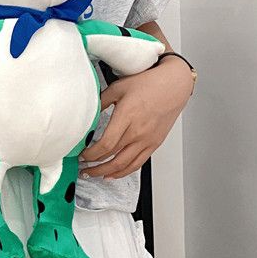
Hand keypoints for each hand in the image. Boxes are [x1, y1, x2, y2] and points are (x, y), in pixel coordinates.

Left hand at [80, 56, 192, 178]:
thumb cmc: (149, 83)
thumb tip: (88, 113)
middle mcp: (138, 131)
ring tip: (94, 174)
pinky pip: (137, 164)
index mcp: (127, 116)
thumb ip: (101, 102)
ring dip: (106, 173)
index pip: (105, 144)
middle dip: (94, 165)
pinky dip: (123, 172)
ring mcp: (147, 140)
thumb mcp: (119, 87)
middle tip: (83, 167)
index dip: (90, 154)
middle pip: (112, 157)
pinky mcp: (154, 144)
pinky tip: (113, 174)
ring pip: (124, 165)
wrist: (174, 85)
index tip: (82, 155)